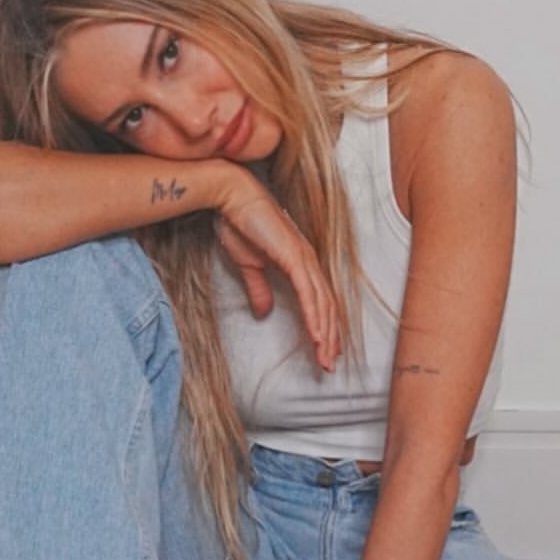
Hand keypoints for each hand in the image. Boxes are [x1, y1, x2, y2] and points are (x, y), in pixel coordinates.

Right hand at [212, 172, 339, 372]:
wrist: (230, 196)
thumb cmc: (238, 224)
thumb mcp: (249, 266)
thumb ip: (259, 290)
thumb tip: (264, 312)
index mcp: (300, 262)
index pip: (319, 300)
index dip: (324, 326)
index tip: (325, 349)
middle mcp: (308, 260)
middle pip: (326, 306)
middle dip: (329, 338)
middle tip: (329, 363)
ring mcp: (304, 258)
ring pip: (322, 304)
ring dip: (325, 334)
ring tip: (325, 358)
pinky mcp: (294, 256)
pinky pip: (308, 294)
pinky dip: (314, 317)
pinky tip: (316, 337)